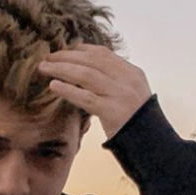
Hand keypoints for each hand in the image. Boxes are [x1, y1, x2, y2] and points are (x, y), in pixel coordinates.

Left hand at [37, 44, 152, 139]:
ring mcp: (120, 95)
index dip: (81, 50)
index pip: (103, 54)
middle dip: (67, 57)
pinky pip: (86, 98)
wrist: (151, 144)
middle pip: (91, 61)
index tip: (64, 50)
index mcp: (132, 73)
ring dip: (62, 69)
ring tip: (44, 68)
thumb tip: (84, 71)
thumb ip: (113, 82)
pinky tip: (54, 86)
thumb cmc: (135, 122)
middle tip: (47, 57)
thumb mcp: (130, 95)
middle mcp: (127, 80)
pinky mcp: (112, 112)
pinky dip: (68, 90)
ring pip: (86, 75)